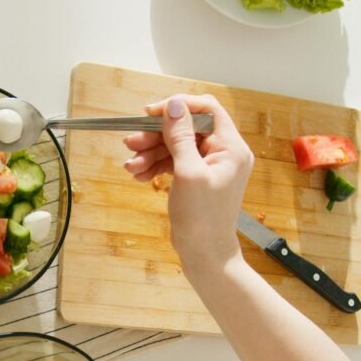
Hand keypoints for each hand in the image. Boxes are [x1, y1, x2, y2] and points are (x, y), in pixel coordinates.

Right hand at [123, 94, 253, 273]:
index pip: (206, 110)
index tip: (151, 113)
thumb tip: (174, 104)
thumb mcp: (188, 173)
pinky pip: (174, 163)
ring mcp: (209, 166)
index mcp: (231, 147)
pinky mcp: (196, 179)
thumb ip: (180, 136)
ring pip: (176, 146)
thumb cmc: (202, 218)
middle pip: (186, 129)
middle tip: (130, 143)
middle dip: (156, 136)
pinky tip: (139, 175)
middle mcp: (223, 153)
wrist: (205, 256)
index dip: (178, 107)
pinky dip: (156, 166)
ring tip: (130, 166)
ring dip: (151, 153)